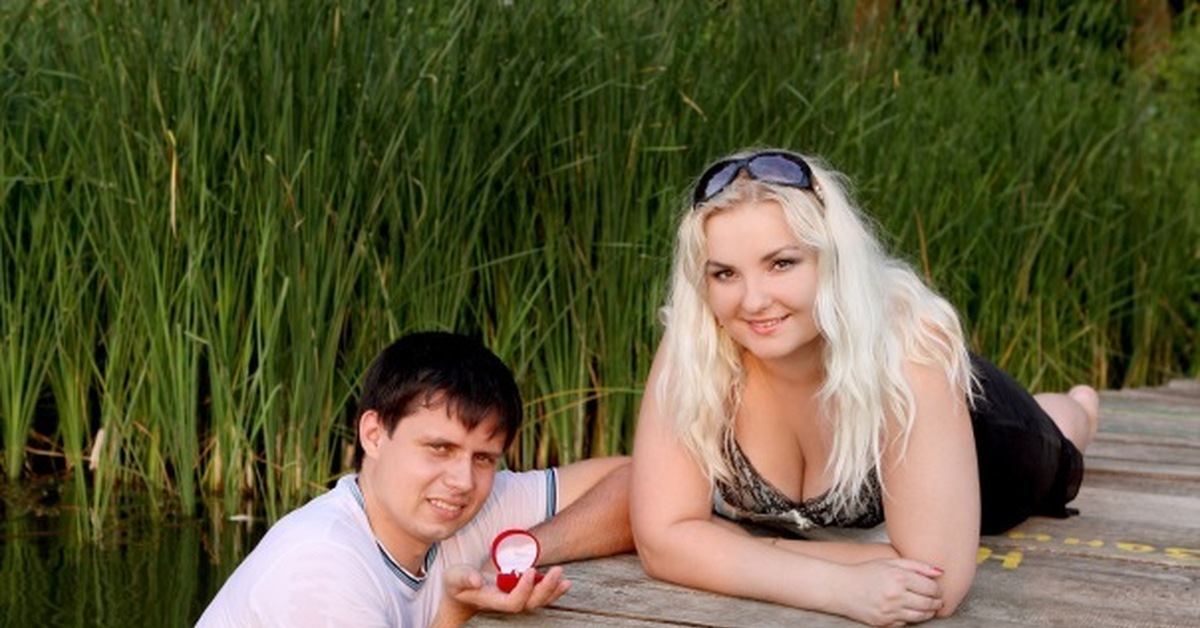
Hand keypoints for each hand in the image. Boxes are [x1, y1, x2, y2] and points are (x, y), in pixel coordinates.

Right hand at [442, 564, 570, 616]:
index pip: (513, 602)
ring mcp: (514, 599)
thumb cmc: (457, 584)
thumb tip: (477, 580)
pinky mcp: (519, 593)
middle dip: (545, 589)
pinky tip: (564, 583)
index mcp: (491, 600)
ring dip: (552, 590)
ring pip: (538, 602)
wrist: (460, 594)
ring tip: (564, 578)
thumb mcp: (454, 577)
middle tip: (557, 570)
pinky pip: (539, 596)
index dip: (524, 589)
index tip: (529, 570)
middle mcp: (505, 603)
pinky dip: (552, 591)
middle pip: (531, 603)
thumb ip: (464, 577)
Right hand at [833, 559, 943, 626]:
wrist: (840, 587)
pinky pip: (906, 623)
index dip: (937, 588)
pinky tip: (910, 611)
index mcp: (899, 577)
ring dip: (928, 612)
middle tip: (937, 599)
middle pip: (928, 603)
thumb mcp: (889, 562)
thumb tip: (940, 572)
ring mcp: (890, 610)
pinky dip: (911, 618)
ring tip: (928, 607)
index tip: (936, 588)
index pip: (931, 587)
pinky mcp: (883, 622)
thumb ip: (916, 565)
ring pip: (920, 616)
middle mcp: (895, 594)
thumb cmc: (864, 572)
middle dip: (936, 602)